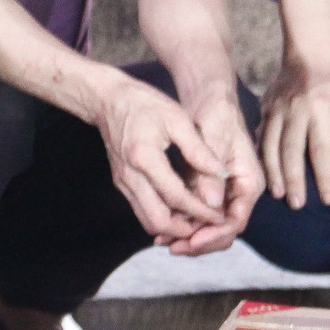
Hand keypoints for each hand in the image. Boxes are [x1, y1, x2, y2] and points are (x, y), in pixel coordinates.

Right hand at [93, 73, 228, 240]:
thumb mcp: (177, 118)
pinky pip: (143, 210)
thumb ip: (199, 149)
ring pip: (148, 221)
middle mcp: (129, 176)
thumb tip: (222, 174)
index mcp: (144, 158)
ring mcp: (122, 182)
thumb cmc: (144, 104)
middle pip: (158, 221)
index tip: (220, 216)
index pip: (175, 197)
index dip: (200, 211)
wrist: (107, 100)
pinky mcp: (121, 184)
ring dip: (174, 227)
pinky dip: (163, 216)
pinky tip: (181, 209)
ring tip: (198, 220)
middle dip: (186, 229)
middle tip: (209, 224)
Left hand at [173, 92, 264, 255]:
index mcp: (248, 182)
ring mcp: (224, 192)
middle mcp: (239, 192)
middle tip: (172, 247)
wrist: (208, 98)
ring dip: (188, 235)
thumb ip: (210, 171)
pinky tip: (162, 227)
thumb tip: (209, 204)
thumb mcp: (212, 138)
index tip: (190, 241)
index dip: (213, 234)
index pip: (235, 220)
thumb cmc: (214, 113)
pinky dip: (183, 222)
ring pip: (210, 225)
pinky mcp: (209, 188)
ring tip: (162, 240)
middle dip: (199, 242)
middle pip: (223, 230)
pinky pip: (198, 214)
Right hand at [260, 60, 329, 208]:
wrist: (310, 56)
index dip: (325, 176)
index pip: (322, 149)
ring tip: (278, 193)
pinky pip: (260, 136)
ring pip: (270, 145)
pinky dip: (260, 156)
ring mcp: (276, 108)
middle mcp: (296, 109)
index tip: (328, 199)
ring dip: (273, 171)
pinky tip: (264, 173)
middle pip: (291, 150)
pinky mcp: (264, 108)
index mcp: (322, 109)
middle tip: (297, 204)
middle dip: (293, 179)